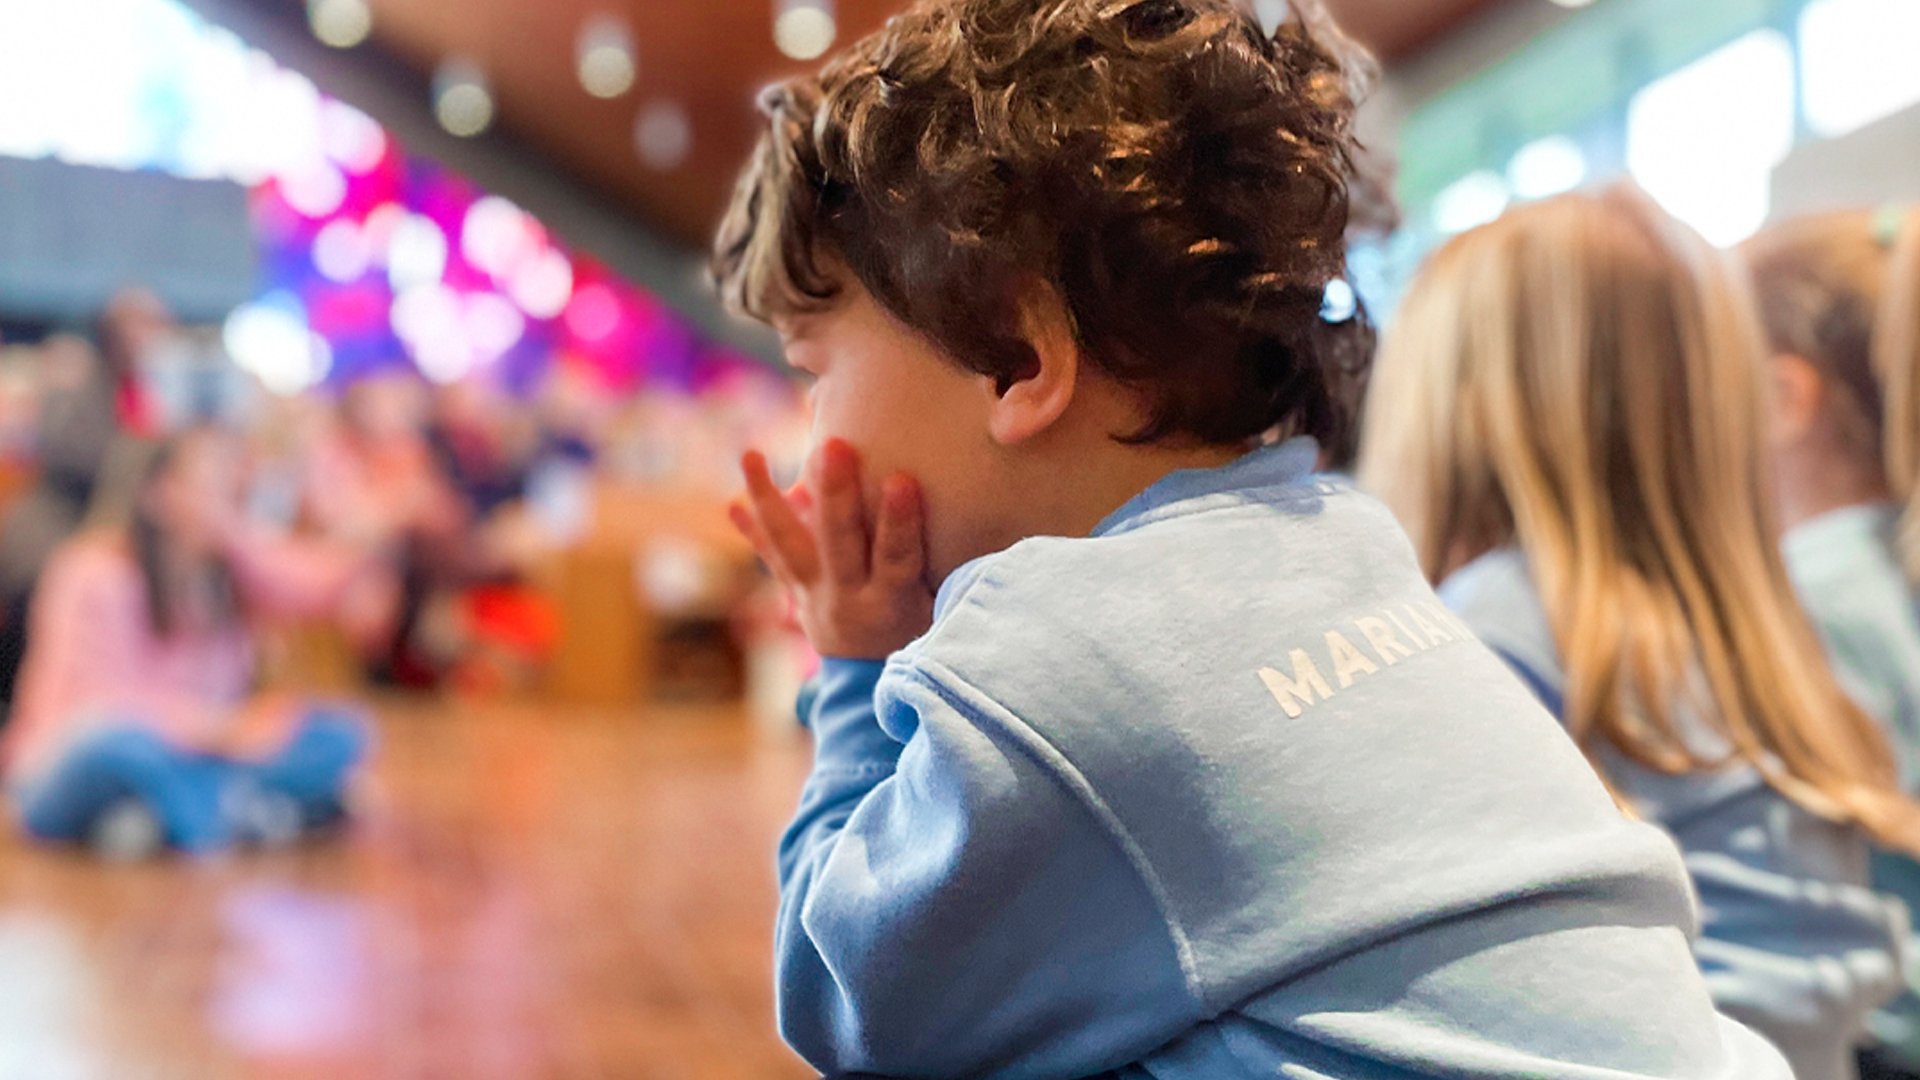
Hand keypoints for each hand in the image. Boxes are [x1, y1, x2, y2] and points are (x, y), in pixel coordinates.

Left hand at [730, 439, 933, 660]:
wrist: (876, 684)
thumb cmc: (925, 630)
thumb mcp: (942, 607)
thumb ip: (947, 566)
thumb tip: (953, 503)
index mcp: (891, 601)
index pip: (897, 557)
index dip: (898, 521)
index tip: (902, 478)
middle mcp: (848, 599)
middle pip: (839, 542)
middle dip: (836, 492)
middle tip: (831, 446)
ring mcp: (816, 596)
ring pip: (791, 545)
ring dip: (769, 498)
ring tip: (749, 456)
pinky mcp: (798, 594)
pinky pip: (773, 559)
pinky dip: (753, 530)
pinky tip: (731, 502)